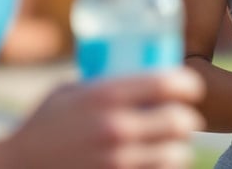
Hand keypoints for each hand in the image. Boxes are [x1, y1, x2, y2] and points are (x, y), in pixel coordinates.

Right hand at [0, 67, 204, 168]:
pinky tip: (158, 162)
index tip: (191, 87)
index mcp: (104, 96)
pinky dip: (163, 168)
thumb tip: (135, 72)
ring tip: (174, 144)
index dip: (189, 84)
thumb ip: (101, 84)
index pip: (167, 83)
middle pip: (179, 121)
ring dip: (179, 148)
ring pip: (176, 154)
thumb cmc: (41, 128)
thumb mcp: (68, 93)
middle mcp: (115, 127)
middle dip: (187, 119)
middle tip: (183, 118)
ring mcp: (117, 161)